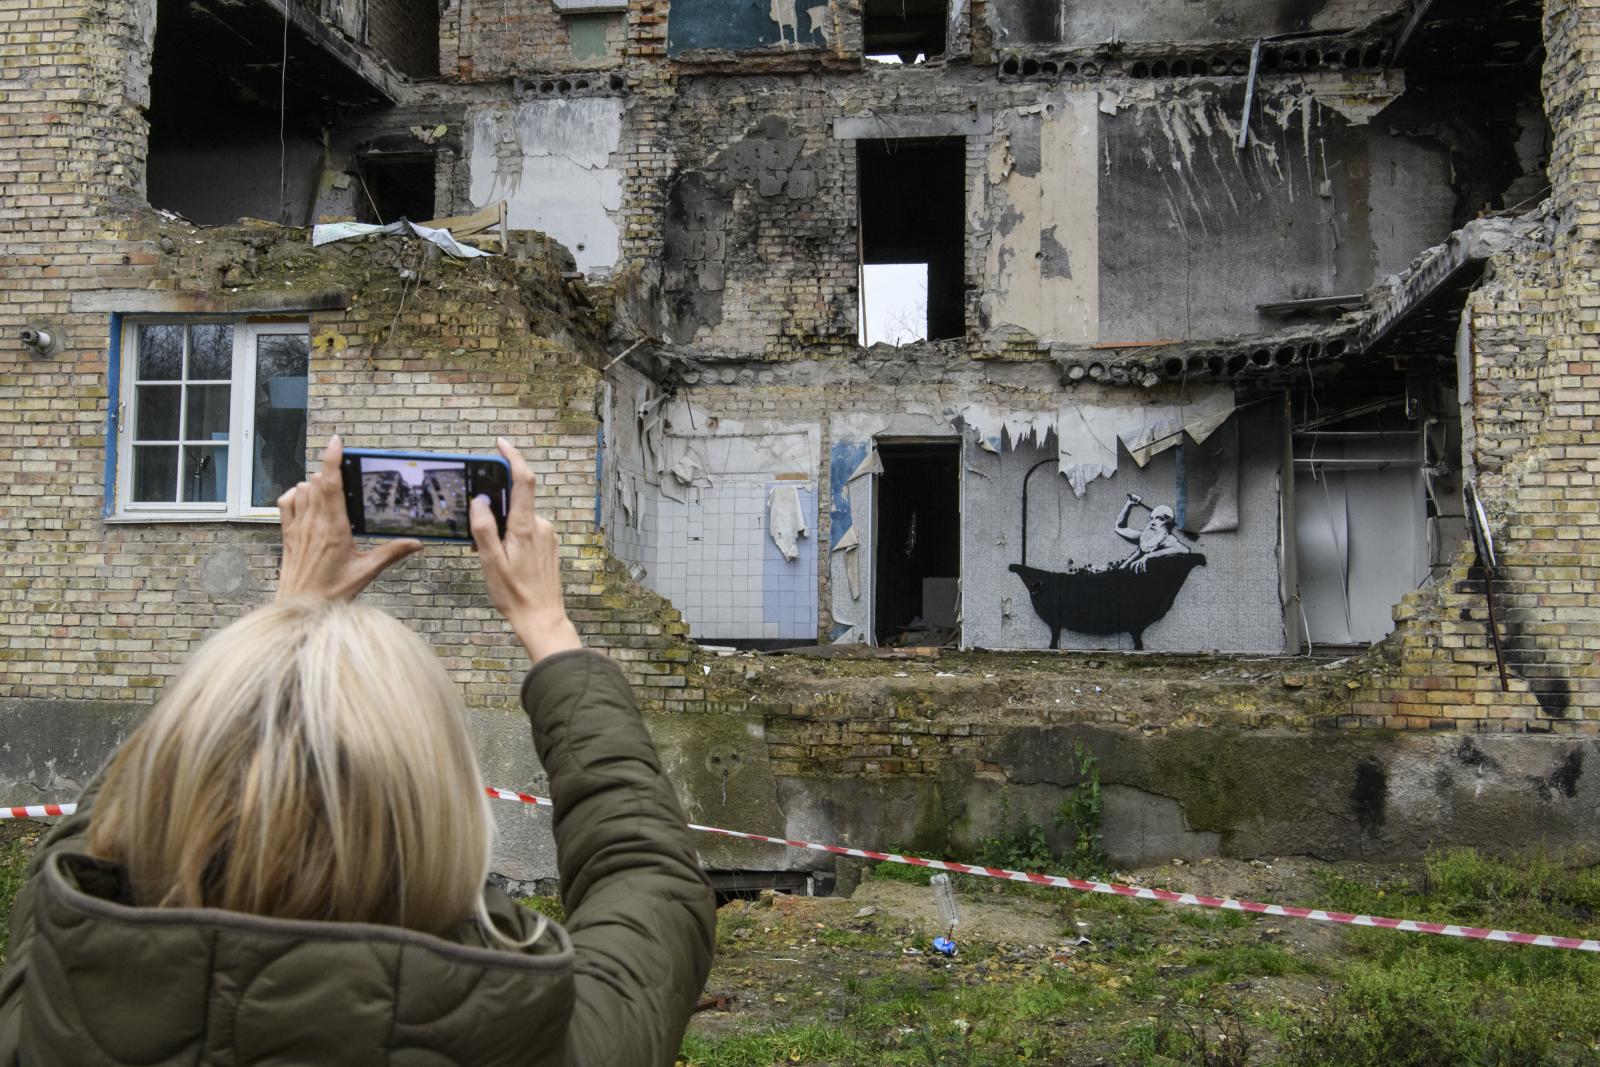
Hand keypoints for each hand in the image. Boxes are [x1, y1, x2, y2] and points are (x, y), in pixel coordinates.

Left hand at [276, 436, 421, 600]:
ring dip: (313, 483)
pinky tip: (306, 500)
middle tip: (344, 470)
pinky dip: (295, 494)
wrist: (300, 607)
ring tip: (329, 489)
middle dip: (328, 470)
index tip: (337, 442)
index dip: (332, 460)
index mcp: (334, 528)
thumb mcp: (366, 572)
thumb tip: (417, 544)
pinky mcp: (288, 534)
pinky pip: (286, 503)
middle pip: (316, 481)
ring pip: (301, 489)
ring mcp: (297, 527)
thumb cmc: (331, 592)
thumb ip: (392, 553)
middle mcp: (313, 523)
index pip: (330, 484)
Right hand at [470, 438, 581, 663]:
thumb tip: (480, 500)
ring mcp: (547, 535)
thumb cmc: (514, 593)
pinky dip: (511, 537)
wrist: (542, 618)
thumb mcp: (490, 561)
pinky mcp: (549, 544)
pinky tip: (504, 560)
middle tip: (479, 538)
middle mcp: (540, 525)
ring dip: (502, 529)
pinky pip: (526, 531)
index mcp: (525, 527)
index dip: (513, 457)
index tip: (501, 444)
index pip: (523, 481)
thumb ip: (483, 528)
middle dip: (494, 511)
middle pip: (515, 502)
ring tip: (490, 557)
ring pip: (519, 519)